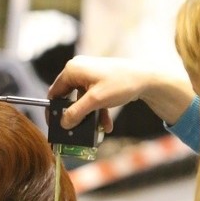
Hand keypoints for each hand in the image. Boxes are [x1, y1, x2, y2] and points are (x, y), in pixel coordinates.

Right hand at [48, 56, 194, 130]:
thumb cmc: (120, 84)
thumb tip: (63, 123)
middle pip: (68, 97)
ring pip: (82, 100)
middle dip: (75, 115)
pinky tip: (106, 125)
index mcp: (72, 70)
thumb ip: (76, 113)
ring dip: (88, 116)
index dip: (54, 110)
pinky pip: (92, 98)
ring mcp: (89, 75)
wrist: (146, 78)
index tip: (55, 125)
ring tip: (96, 130)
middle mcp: (78, 70)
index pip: (55, 92)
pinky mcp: (99, 81)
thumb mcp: (95, 101)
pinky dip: (97, 111)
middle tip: (74, 131)